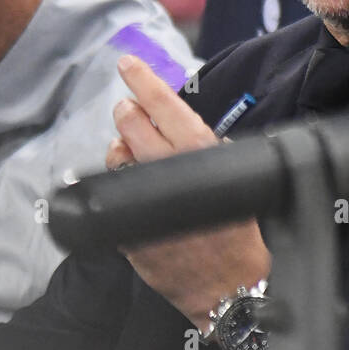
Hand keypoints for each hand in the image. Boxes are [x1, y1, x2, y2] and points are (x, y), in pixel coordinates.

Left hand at [107, 55, 271, 329]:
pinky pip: (111, 192)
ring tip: (128, 149)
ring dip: (119, 146)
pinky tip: (128, 185)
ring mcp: (144, 199)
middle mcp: (170, 170)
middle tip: (128, 110)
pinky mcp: (127, 226)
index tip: (127, 63)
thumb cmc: (237, 232)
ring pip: (116, 156)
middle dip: (127, 112)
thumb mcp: (231, 175)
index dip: (144, 80)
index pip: (165, 106)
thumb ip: (206, 147)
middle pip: (132, 124)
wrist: (230, 286)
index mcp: (200, 153)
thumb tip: (178, 122)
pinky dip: (117, 183)